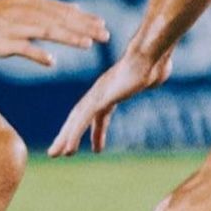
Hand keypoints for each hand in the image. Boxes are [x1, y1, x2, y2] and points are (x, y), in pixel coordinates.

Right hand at [0, 0, 108, 66]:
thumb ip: (50, 7)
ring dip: (67, 37)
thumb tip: (76, 7)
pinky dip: (37, 54)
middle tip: (105, 35)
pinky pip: (23, 48)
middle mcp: (27, 13)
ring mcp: (16, 27)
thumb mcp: (23, 2)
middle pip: (60, 20)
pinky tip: (51, 61)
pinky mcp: (4, 42)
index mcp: (33, 3)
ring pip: (46, 31)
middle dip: (83, 28)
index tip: (103, 25)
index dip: (84, 18)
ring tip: (87, 44)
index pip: (63, 10)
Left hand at [48, 50, 171, 155]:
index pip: (94, 113)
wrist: (150, 55)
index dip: (90, 129)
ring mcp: (97, 96)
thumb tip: (154, 77)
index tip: (94, 145)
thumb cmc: (153, 62)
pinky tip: (68, 148)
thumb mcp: (150, 75)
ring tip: (55, 155)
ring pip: (76, 121)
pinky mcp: (99, 100)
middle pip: (79, 117)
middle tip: (57, 151)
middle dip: (68, 134)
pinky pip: (83, 121)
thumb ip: (148, 79)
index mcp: (108, 91)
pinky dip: (74, 135)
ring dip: (65, 138)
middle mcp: (98, 94)